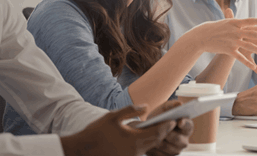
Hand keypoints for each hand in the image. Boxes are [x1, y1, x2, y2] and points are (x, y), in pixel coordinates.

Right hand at [60, 105, 176, 155]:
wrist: (82, 150)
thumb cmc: (96, 132)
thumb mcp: (113, 116)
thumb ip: (131, 110)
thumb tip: (146, 106)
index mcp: (134, 139)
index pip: (157, 133)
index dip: (167, 126)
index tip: (174, 120)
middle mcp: (135, 151)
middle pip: (156, 141)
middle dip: (165, 132)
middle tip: (172, 123)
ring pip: (150, 147)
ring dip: (156, 138)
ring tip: (162, 128)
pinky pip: (141, 151)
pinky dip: (147, 143)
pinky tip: (147, 136)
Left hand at [145, 101, 193, 155]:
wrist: (149, 129)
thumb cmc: (159, 117)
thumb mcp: (164, 109)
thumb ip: (171, 105)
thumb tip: (179, 104)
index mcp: (186, 127)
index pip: (189, 126)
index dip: (185, 124)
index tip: (179, 121)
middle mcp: (184, 140)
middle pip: (179, 140)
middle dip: (169, 134)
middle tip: (160, 130)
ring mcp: (176, 150)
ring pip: (168, 148)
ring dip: (159, 142)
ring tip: (151, 136)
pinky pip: (161, 155)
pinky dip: (154, 150)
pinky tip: (148, 144)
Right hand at [189, 9, 256, 73]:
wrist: (202, 36)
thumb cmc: (214, 28)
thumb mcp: (225, 22)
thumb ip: (233, 18)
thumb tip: (237, 12)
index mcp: (236, 23)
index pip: (249, 21)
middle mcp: (236, 31)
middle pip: (253, 35)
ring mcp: (233, 41)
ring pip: (249, 47)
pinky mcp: (229, 50)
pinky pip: (241, 58)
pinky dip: (248, 64)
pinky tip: (255, 68)